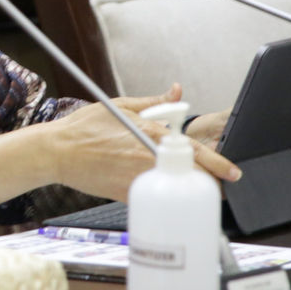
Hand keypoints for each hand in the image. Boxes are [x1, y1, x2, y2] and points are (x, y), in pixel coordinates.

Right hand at [48, 83, 241, 202]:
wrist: (57, 152)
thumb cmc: (84, 128)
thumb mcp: (121, 106)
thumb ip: (154, 102)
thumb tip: (177, 91)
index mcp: (150, 133)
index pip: (196, 152)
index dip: (220, 165)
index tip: (233, 173)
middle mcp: (148, 158)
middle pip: (192, 177)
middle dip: (204, 181)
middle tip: (207, 183)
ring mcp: (139, 179)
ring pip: (176, 191)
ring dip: (183, 190)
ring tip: (183, 188)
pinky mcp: (128, 195)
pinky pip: (155, 198)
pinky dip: (160, 196)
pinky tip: (156, 192)